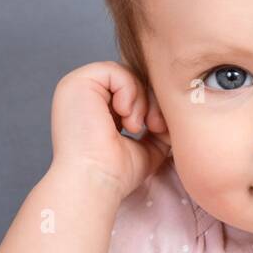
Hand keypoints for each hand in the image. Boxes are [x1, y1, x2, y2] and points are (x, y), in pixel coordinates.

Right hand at [50, 61, 170, 199]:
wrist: (96, 181)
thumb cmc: (118, 171)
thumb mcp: (148, 144)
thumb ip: (158, 124)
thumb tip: (175, 110)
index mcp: (95, 107)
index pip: (134, 90)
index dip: (153, 104)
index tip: (159, 129)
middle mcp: (84, 94)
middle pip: (133, 79)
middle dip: (152, 101)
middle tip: (155, 126)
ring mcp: (77, 86)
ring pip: (127, 74)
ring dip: (142, 100)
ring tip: (136, 126)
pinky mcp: (77, 82)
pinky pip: (117, 71)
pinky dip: (129, 92)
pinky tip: (125, 117)